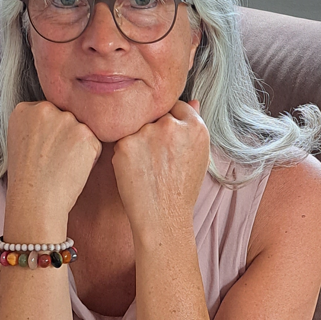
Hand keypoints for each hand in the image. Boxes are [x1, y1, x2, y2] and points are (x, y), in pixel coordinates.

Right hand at [6, 101, 101, 222]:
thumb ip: (35, 125)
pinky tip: (73, 169)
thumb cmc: (26, 179)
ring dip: (78, 146)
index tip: (43, 149)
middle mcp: (45, 109)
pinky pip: (95, 143)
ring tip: (62, 166)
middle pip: (66, 118)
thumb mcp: (18, 143)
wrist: (35, 200)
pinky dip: (89, 157)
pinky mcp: (85, 134)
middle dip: (65, 136)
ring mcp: (66, 120)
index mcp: (24, 110)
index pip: (47, 113)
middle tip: (53, 159)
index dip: (49, 133)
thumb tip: (53, 123)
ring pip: (81, 129)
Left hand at [111, 100, 209, 238]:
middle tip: (154, 158)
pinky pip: (121, 138)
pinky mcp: (126, 143)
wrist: (163, 219)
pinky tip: (134, 170)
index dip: (168, 124)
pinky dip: (124, 152)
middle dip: (152, 131)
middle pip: (154, 115)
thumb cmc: (181, 191)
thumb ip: (193, 127)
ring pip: (136, 125)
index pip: (176, 107)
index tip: (165, 140)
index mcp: (195, 127)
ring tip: (145, 167)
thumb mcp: (199, 157)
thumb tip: (194, 100)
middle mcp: (172, 126)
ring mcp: (148, 133)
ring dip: (137, 140)